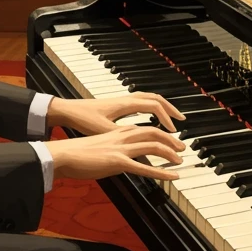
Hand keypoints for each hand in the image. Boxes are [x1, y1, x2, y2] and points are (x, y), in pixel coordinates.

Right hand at [46, 125, 184, 181]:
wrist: (66, 153)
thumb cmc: (80, 152)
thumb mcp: (102, 146)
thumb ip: (116, 149)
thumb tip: (125, 159)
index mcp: (121, 131)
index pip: (148, 128)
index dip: (163, 133)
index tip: (172, 140)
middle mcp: (124, 136)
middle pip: (155, 133)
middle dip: (171, 141)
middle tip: (182, 149)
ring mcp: (122, 149)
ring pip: (153, 146)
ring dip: (170, 154)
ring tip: (180, 161)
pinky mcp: (118, 162)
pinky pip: (145, 167)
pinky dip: (162, 172)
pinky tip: (172, 176)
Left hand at [48, 92, 185, 134]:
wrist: (69, 111)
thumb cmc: (85, 120)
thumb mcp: (105, 132)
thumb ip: (125, 140)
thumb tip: (142, 152)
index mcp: (126, 104)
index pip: (153, 105)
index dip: (166, 117)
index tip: (174, 131)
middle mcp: (128, 99)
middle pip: (155, 99)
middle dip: (170, 110)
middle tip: (181, 122)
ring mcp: (124, 100)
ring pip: (149, 98)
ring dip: (162, 107)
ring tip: (171, 119)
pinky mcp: (120, 105)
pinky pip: (142, 101)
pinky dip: (152, 107)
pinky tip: (152, 117)